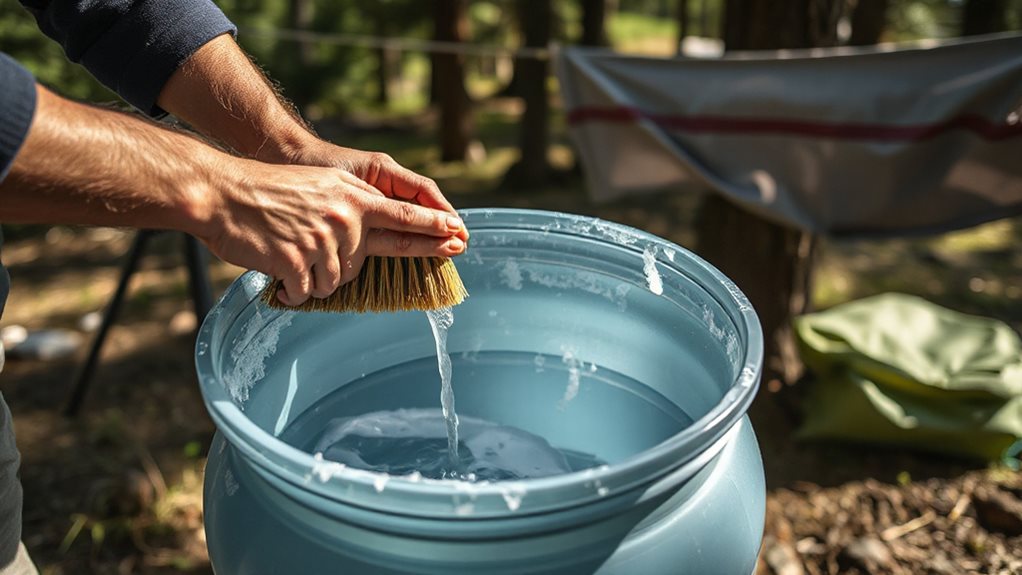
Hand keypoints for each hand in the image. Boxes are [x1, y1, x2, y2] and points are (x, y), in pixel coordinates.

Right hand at [202, 156, 465, 305]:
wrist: (222, 193)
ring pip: (334, 282)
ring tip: (286, 254)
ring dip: (312, 278)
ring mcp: (324, 239)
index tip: (459, 234)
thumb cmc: (265, 193)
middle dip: (358, 264)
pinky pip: (307, 291)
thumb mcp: (320, 187)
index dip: (433, 228)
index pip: (404, 215)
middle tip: (388, 253)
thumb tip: (367, 237)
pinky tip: (278, 275)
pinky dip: (291, 290)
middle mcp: (346, 216)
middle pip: (366, 260)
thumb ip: (349, 208)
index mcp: (353, 196)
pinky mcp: (299, 261)